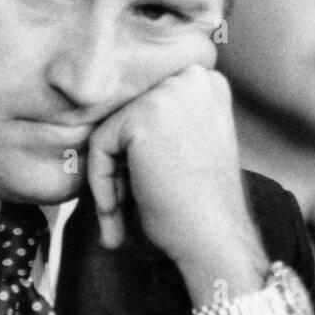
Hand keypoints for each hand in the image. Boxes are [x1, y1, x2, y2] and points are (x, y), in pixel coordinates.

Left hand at [86, 63, 267, 302]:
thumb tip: (111, 116)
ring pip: (111, 133)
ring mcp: (168, 93)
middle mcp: (192, 78)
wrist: (216, 237)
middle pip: (128, 118)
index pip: (147, 107)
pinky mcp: (142, 116)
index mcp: (208, 83)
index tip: (138, 192)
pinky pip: (99, 147)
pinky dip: (101, 184)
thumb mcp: (190, 144)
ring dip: (109, 180)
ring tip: (117, 219)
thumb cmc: (203, 205)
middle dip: (121, 167)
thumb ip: (162, 122)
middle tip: (121, 213)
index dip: (137, 153)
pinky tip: (116, 214)